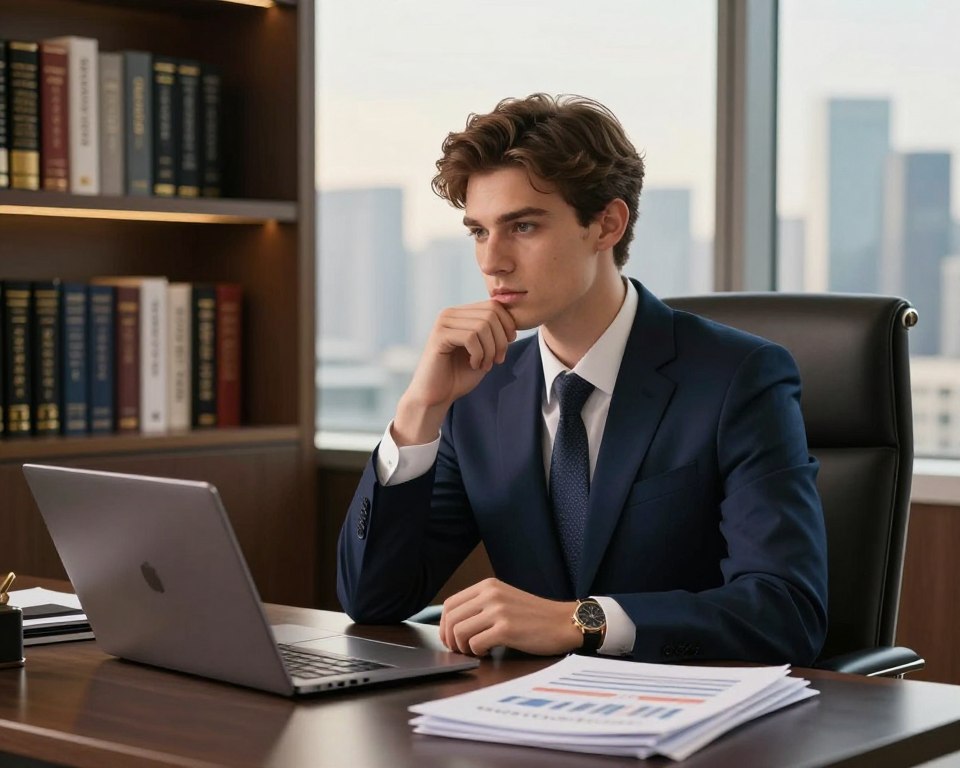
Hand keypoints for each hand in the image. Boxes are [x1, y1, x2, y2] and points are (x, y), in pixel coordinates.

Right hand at [393, 302, 516, 444]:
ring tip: (485, 365)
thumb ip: (495, 334)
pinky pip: (471, 337)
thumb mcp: (484, 351)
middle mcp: (450, 313)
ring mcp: (443, 323)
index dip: (508, 325)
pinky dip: (479, 354)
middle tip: (497, 360)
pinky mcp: (439, 336)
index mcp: (461, 313)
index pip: (494, 305)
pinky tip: (473, 365)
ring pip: (482, 326)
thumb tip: (514, 320)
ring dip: (490, 350)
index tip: (506, 347)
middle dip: (500, 340)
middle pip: (491, 314)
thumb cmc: (459, 375)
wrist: (435, 396)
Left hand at [438, 578, 582, 656]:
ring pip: (459, 632)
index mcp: (488, 586)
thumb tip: (454, 625)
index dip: (444, 625)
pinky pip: (476, 644)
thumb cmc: (535, 616)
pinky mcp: (506, 628)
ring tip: (477, 651)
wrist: (564, 622)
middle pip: (451, 619)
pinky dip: (478, 652)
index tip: (450, 638)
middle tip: (461, 650)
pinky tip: (490, 652)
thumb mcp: (505, 600)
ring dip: (463, 647)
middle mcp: (490, 594)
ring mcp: (498, 610)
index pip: (450, 604)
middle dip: (450, 639)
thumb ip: (481, 606)